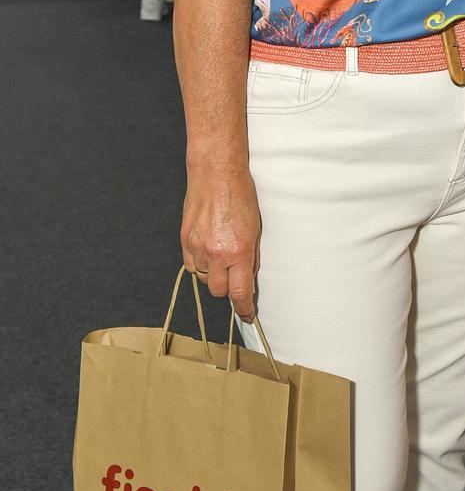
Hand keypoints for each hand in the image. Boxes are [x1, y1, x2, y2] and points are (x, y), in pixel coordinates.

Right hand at [181, 165, 261, 321]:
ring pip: (202, 278)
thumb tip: (248, 280)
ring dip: (212, 274)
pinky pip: (190, 265)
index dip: (243, 309)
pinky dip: (199, 263)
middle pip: (218, 291)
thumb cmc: (241, 197)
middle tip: (234, 275)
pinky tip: (207, 249)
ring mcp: (197, 247)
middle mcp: (216, 253)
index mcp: (238, 252)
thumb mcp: (255, 229)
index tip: (247, 316)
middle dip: (227, 287)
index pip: (240, 293)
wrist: (216, 174)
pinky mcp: (184, 240)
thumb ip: (251, 257)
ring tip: (220, 255)